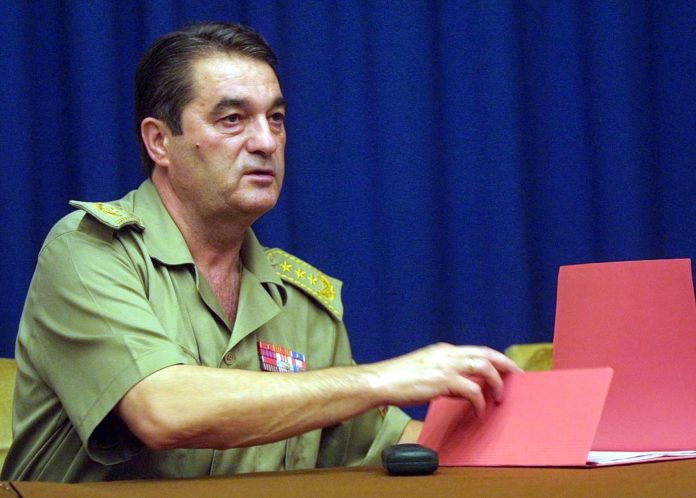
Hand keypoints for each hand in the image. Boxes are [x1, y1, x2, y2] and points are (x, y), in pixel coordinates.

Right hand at [366, 343, 521, 416]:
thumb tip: (466, 391)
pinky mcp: (443, 380)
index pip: (477, 350)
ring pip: (484, 367)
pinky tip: (479, 411)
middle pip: (486, 353)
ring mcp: (446, 365)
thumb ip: (447, 378)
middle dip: (505, 364)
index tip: (507, 367)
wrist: (380, 381)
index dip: (495, 358)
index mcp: (443, 350)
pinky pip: (472, 390)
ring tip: (500, 397)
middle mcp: (447, 354)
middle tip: (518, 376)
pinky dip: (480, 401)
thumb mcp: (426, 373)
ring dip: (496, 382)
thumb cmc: (398, 380)